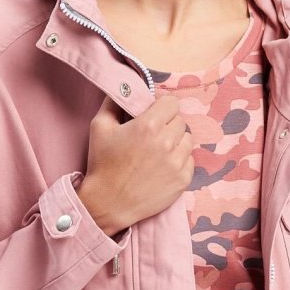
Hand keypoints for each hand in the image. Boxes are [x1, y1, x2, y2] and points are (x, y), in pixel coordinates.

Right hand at [80, 95, 192, 234]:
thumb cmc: (103, 164)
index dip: (161, 108)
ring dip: (176, 142)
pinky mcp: (183, 180)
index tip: (153, 115)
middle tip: (152, 136)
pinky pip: (190, 160)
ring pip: (187, 140)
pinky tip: (162, 167)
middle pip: (179, 121)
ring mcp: (177, 163)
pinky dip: (179, 161)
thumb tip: (125, 86)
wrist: (108, 203)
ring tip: (158, 152)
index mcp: (148, 125)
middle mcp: (166, 142)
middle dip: (167, 124)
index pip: (171, 103)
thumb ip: (113, 102)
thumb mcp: (99, 127)